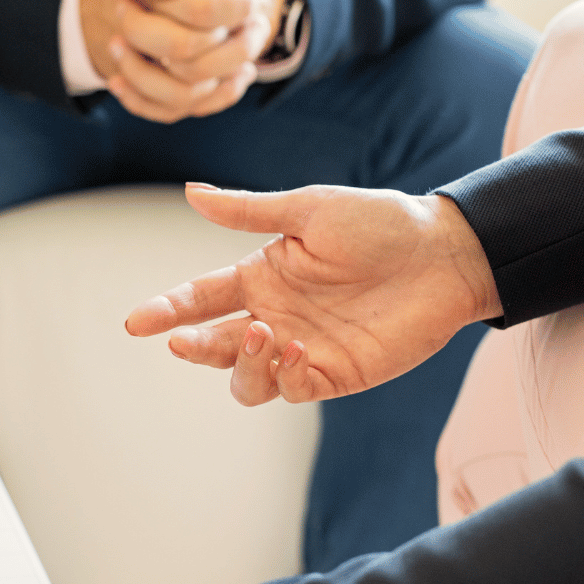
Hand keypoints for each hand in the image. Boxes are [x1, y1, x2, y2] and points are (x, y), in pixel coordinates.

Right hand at [124, 182, 500, 405]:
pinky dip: (283, 376)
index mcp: (260, 275)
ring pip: (245, 378)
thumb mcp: (308, 209)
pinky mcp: (334, 375)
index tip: (137, 322)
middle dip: (193, 345)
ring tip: (260, 334)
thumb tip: (191, 192)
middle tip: (183, 339)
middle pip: (212, 344)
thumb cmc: (381, 222)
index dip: (166, 310)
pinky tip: (295, 347)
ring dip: (239, 363)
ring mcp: (301, 349)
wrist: (446, 253)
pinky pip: (292, 390)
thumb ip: (248, 211)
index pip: (200, 298)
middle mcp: (273, 315)